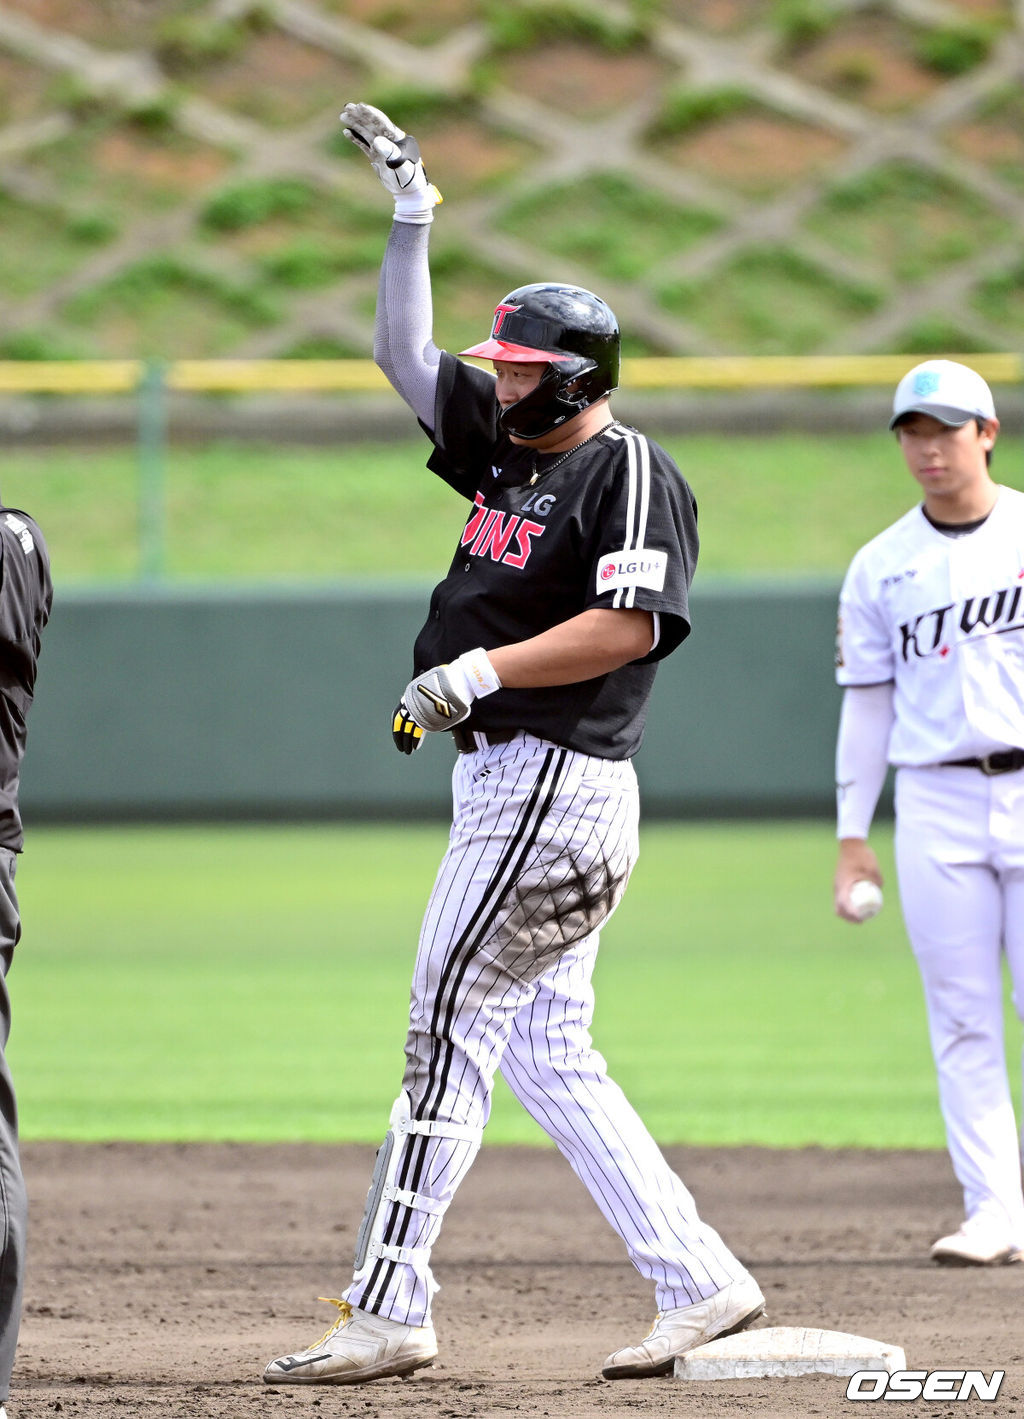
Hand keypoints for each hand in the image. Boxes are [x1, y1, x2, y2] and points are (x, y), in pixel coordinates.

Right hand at [340, 101, 441, 222]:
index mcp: (397, 138)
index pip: (382, 123)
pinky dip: (356, 138)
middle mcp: (388, 140)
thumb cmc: (409, 177)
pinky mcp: (376, 156)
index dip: (371, 114)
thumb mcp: (401, 165)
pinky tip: (347, 131)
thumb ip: (390, 152)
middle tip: (347, 107)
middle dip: (360, 115)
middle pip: (372, 124)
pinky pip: (364, 144)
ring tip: (343, 115)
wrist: (408, 191)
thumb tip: (376, 140)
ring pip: (366, 132)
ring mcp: (381, 147)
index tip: (360, 106)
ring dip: (355, 123)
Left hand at [391, 649, 501, 749]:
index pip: (397, 713)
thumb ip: (426, 695)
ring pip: (407, 730)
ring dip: (406, 742)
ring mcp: (418, 711)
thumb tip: (427, 699)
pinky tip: (414, 748)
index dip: (396, 725)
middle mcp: (411, 705)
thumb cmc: (444, 682)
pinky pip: (417, 732)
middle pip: (400, 723)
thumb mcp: (431, 687)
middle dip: (398, 736)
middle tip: (400, 746)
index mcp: (409, 697)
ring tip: (406, 751)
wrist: (452, 681)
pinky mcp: (426, 717)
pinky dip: (415, 741)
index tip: (397, 732)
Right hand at [834, 838, 882, 922]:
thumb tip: (880, 891)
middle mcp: (838, 886)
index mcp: (844, 884)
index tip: (860, 919)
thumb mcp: (873, 868)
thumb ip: (877, 880)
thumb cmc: (862, 855)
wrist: (850, 845)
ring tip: (860, 917)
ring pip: (838, 905)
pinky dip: (847, 905)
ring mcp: (837, 885)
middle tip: (861, 921)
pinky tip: (859, 905)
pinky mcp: (839, 884)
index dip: (851, 913)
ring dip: (847, 913)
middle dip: (848, 917)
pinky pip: (841, 898)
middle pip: (839, 908)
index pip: (844, 903)